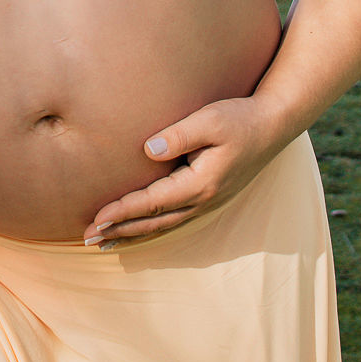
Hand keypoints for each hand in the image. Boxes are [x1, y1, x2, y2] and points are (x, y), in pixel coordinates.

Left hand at [84, 96, 285, 247]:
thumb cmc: (239, 118)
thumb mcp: (210, 120)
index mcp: (201, 184)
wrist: (272, 125)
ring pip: (162, 225)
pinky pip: (172, 219)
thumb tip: (147, 150)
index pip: (152, 202)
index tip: (97, 218)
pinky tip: (135, 230)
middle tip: (88, 239)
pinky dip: (150, 227)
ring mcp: (206, 201)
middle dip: (120, 231)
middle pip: (154, 222)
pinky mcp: (206, 196)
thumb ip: (179, 135)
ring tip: (104, 242)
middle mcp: (202, 200)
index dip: (123, 210)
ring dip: (132, 234)